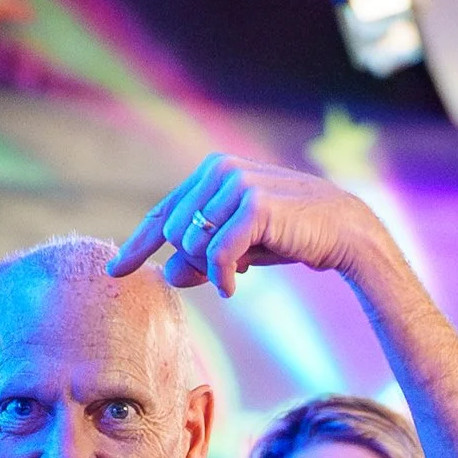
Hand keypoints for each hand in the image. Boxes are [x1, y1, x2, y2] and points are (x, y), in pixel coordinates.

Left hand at [109, 155, 388, 301]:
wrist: (340, 231)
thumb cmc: (290, 236)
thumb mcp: (240, 249)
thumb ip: (203, 257)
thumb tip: (169, 273)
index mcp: (211, 174)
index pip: (164, 213)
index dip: (139, 245)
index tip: (116, 270)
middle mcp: (219, 171)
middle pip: (175, 235)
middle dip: (194, 263)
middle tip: (227, 274)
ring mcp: (235, 184)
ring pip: (193, 245)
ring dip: (212, 269)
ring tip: (241, 271)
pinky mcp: (253, 204)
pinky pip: (216, 254)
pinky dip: (222, 278)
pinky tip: (234, 287)